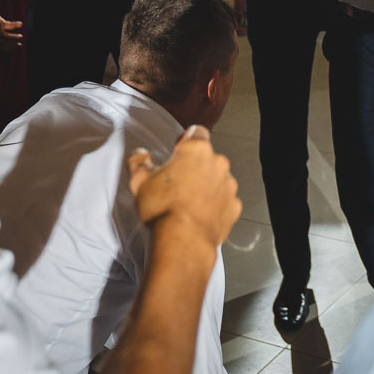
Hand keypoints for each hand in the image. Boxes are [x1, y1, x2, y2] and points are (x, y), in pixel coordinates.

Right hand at [128, 125, 241, 249]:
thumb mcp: (140, 182)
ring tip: (187, 202)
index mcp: (196, 150)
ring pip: (217, 179)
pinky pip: (224, 200)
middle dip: (194, 166)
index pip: (196, 132)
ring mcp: (228, 186)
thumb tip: (140, 155)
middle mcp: (218, 164)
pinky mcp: (234, 207)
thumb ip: (139, 162)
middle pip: (207, 158)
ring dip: (206, 185)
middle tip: (177, 182)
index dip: (186, 140)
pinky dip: (214, 205)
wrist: (183, 241)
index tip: (178, 149)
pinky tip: (199, 214)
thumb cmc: (163, 209)